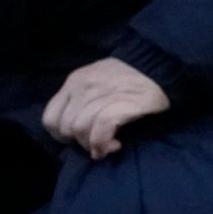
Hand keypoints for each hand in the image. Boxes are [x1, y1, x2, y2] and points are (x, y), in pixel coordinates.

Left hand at [42, 56, 170, 161]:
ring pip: (81, 130)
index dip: (61, 135)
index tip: (79, 139)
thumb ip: (82, 98)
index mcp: (75, 81)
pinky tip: (114, 146)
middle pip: (66, 127)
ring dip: (93, 145)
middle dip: (79, 142)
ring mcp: (101, 95)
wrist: (162, 67)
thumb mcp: (98, 80)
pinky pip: (100, 131)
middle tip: (97, 144)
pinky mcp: (120, 104)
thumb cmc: (131, 78)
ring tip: (108, 146)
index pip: (50, 117)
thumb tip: (75, 129)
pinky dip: (103, 143)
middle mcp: (83, 87)